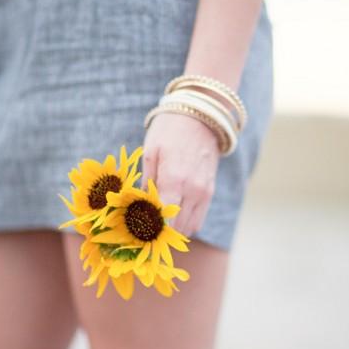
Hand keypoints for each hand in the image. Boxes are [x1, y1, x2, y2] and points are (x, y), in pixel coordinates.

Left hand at [141, 111, 221, 238]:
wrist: (201, 117)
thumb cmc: (169, 131)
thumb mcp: (150, 153)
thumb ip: (147, 183)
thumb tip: (139, 207)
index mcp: (175, 180)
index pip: (164, 220)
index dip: (150, 229)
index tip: (138, 229)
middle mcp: (193, 191)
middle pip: (177, 228)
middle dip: (160, 231)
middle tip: (145, 226)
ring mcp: (205, 193)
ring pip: (190, 227)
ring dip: (174, 228)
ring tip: (159, 220)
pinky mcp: (210, 191)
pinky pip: (199, 218)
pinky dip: (186, 221)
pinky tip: (173, 212)